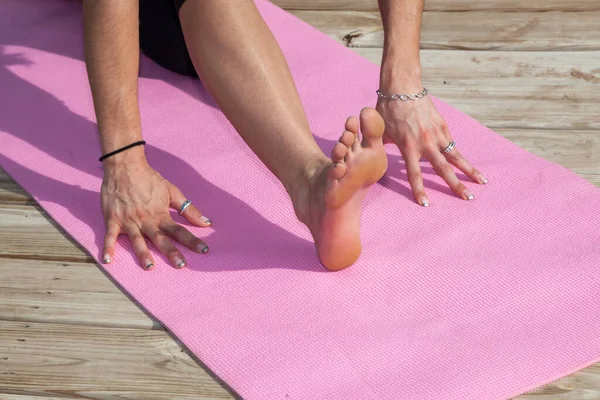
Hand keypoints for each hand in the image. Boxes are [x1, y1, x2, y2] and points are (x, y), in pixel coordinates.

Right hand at [100, 153, 210, 269]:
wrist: (125, 166)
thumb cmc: (149, 179)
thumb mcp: (172, 191)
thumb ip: (188, 209)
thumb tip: (207, 222)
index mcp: (161, 214)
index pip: (180, 231)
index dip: (192, 241)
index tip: (204, 251)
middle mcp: (146, 220)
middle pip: (161, 239)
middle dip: (171, 252)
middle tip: (181, 265)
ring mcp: (128, 220)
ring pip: (137, 240)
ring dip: (143, 254)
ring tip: (149, 267)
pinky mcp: (112, 219)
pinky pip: (109, 236)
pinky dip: (107, 248)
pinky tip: (107, 260)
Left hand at [377, 95, 486, 205]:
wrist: (402, 87)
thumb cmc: (387, 110)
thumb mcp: (381, 133)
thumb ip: (382, 149)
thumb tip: (374, 160)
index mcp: (408, 146)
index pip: (414, 174)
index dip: (419, 190)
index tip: (426, 204)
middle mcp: (425, 142)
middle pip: (443, 169)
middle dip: (455, 185)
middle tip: (467, 199)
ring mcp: (436, 134)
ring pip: (455, 157)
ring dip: (469, 171)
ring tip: (481, 183)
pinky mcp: (443, 126)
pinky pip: (453, 145)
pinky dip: (462, 157)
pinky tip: (471, 168)